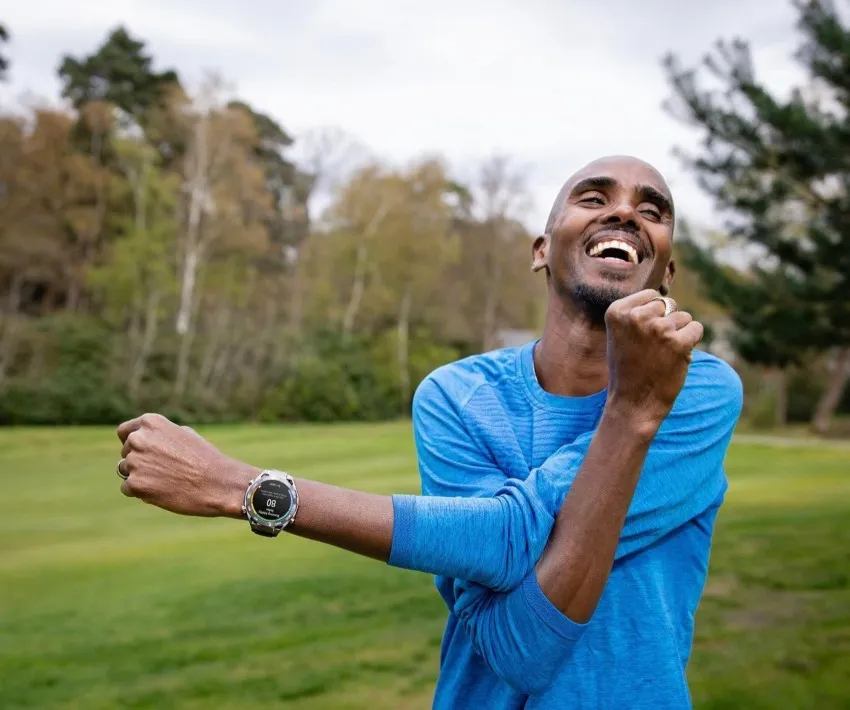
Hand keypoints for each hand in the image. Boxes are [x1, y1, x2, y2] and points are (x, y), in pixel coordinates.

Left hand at [116, 413, 256, 517]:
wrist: (218, 483)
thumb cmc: (205, 459)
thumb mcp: (185, 435)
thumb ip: (161, 435)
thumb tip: (144, 441)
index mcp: (151, 422)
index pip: (125, 432)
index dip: (133, 442)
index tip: (144, 452)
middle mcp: (139, 439)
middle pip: (126, 452)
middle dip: (139, 460)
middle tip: (163, 470)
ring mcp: (135, 462)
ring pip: (125, 470)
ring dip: (139, 476)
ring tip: (165, 480)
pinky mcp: (135, 484)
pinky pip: (127, 488)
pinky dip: (141, 491)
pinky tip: (162, 490)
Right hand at [603, 290, 703, 428]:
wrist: (632, 403)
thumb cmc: (628, 369)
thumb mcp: (620, 335)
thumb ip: (636, 313)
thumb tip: (665, 299)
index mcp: (617, 312)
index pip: (650, 296)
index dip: (652, 315)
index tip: (641, 337)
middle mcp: (636, 316)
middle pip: (668, 304)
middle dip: (666, 322)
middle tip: (652, 348)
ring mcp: (658, 329)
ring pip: (684, 317)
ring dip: (679, 334)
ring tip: (662, 354)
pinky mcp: (678, 342)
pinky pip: (696, 329)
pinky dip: (691, 342)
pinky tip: (677, 357)